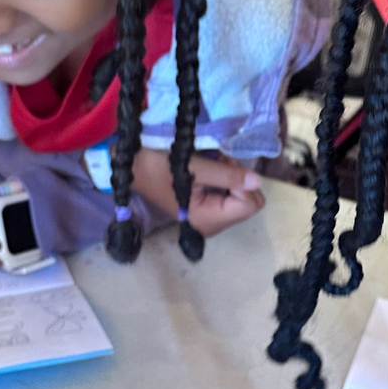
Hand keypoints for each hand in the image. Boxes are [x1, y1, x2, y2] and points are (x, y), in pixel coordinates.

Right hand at [131, 147, 265, 237]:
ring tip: (211, 165)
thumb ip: (226, 174)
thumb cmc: (157, 164)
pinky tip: (209, 171)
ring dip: (233, 179)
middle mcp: (210, 225)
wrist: (130, 165)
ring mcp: (209, 220)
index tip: (222, 163)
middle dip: (239, 180)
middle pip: (250, 204)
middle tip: (218, 163)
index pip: (249, 203)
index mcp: (207, 219)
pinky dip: (226, 182)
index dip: (241, 180)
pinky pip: (231, 198)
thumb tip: (257, 181)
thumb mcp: (192, 164)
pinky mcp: (206, 212)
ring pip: (243, 200)